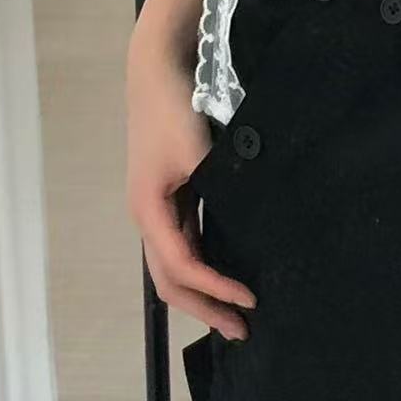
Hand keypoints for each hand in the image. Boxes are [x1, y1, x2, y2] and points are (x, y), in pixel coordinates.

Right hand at [125, 44, 257, 339]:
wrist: (157, 70)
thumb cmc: (174, 110)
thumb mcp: (198, 152)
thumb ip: (219, 190)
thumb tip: (250, 224)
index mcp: (149, 212)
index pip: (183, 267)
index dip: (216, 290)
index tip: (252, 301)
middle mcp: (148, 217)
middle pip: (170, 280)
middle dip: (204, 308)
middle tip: (242, 330)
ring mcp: (156, 207)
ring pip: (173, 265)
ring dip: (201, 293)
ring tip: (234, 312)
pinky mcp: (169, 195)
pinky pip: (182, 243)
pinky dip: (201, 267)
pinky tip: (224, 273)